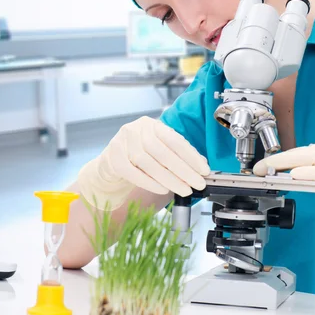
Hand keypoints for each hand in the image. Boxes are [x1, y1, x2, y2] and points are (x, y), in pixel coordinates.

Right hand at [77, 116, 209, 209]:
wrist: (110, 165)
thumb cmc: (138, 158)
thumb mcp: (158, 151)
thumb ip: (177, 155)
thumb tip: (201, 165)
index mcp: (151, 125)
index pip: (175, 139)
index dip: (192, 156)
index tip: (204, 170)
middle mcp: (135, 130)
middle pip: (163, 152)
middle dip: (184, 170)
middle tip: (197, 184)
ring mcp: (122, 143)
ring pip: (149, 163)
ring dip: (170, 179)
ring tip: (184, 190)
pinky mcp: (113, 159)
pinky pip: (134, 173)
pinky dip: (151, 183)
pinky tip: (163, 189)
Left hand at [253, 139, 314, 212]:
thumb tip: (294, 167)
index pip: (300, 152)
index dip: (279, 158)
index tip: (262, 165)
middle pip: (300, 152)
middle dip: (276, 160)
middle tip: (258, 167)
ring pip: (307, 158)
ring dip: (285, 163)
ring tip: (268, 168)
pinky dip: (307, 172)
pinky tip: (294, 174)